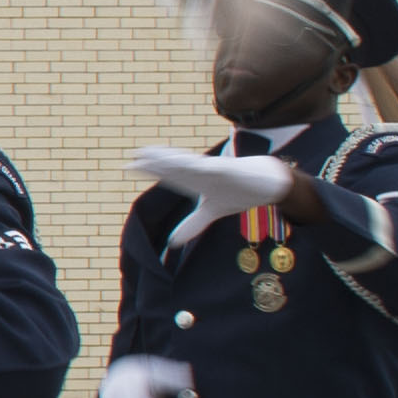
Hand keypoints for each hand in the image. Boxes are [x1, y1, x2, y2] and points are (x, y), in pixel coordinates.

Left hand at [130, 144, 299, 252]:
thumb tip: (173, 242)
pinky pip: (215, 168)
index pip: (168, 174)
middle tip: (134, 156)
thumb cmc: (238, 192)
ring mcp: (215, 169)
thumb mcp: (212, 212)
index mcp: (195, 180)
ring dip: (172, 159)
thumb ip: (193, 224)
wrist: (268, 183)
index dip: (150, 170)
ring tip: (154, 154)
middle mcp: (202, 171)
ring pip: (190, 163)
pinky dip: (204, 167)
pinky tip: (191, 165)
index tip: (129, 168)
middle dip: (155, 161)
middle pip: (174, 165)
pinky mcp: (231, 170)